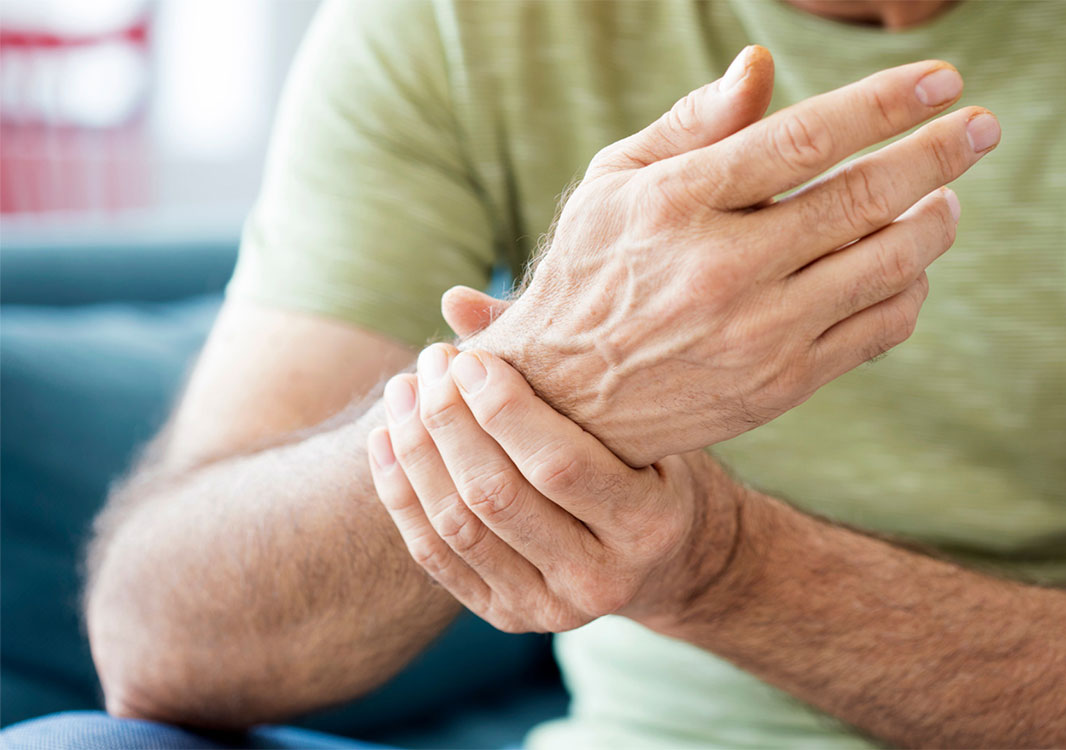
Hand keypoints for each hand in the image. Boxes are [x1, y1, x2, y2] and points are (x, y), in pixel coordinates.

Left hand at [367, 343, 742, 631]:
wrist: (666, 561)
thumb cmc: (650, 465)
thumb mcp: (634, 418)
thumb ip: (555, 360)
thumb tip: (454, 301)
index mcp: (647, 526)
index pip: (558, 465)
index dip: (503, 409)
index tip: (469, 357)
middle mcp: (600, 580)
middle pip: (496, 496)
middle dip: (450, 421)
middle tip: (431, 364)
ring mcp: (549, 608)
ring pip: (458, 527)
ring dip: (417, 452)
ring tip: (402, 391)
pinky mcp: (507, 617)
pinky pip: (436, 557)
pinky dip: (402, 495)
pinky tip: (386, 440)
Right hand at [454, 46, 998, 466]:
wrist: (566, 404)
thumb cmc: (590, 274)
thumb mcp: (614, 185)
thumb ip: (691, 125)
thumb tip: (761, 65)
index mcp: (677, 205)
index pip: (803, 139)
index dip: (884, 103)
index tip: (944, 79)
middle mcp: (723, 270)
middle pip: (862, 199)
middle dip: (939, 154)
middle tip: (984, 126)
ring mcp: (758, 334)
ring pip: (885, 267)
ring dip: (934, 223)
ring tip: (947, 200)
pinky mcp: (782, 386)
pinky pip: (878, 330)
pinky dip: (910, 291)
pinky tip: (910, 267)